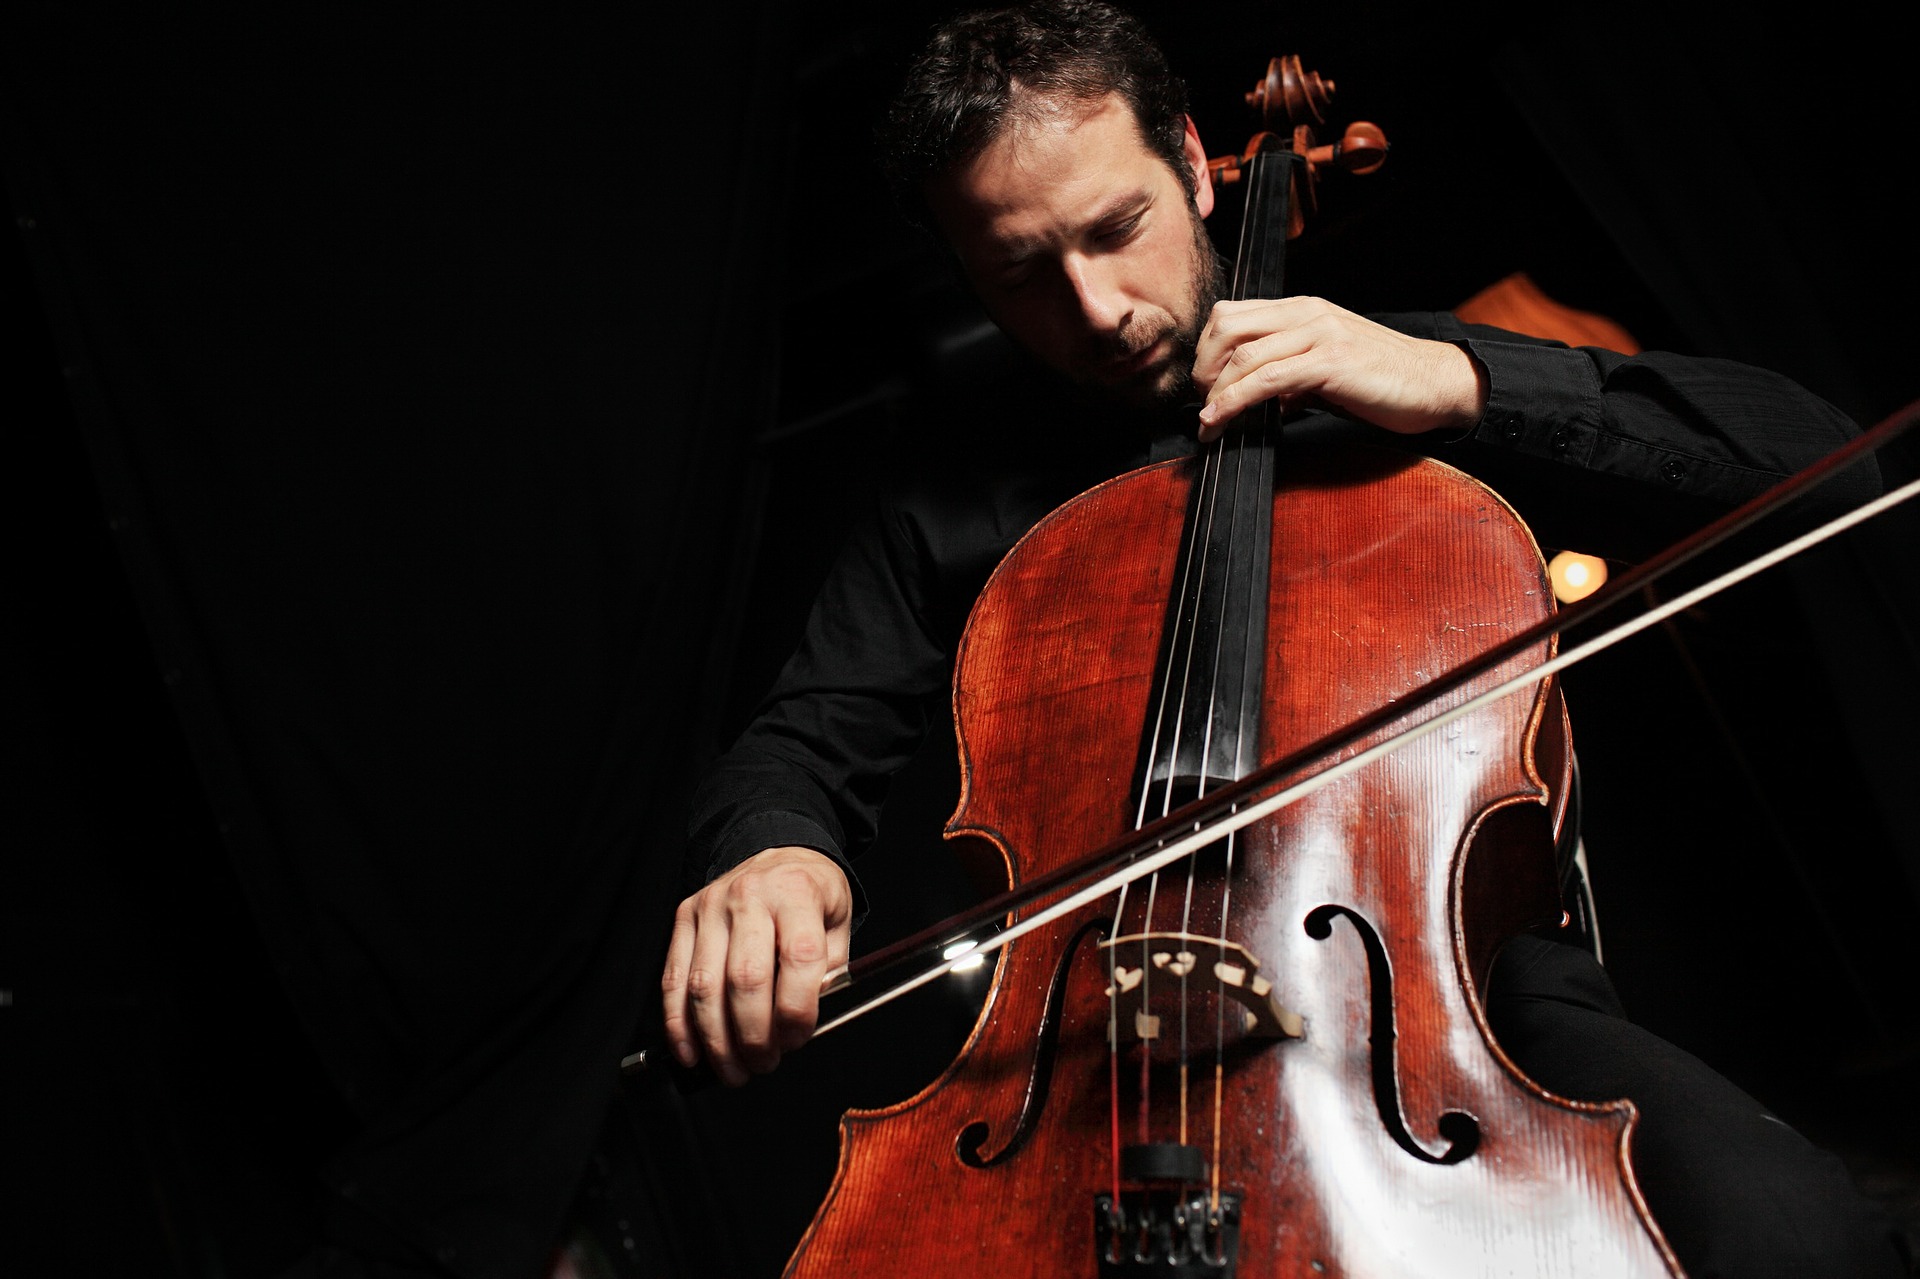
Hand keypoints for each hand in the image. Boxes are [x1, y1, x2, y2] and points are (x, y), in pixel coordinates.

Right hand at [660, 845, 852, 1086]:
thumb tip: (800, 1028)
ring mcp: (711, 906)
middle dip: (754, 1036)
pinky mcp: (684, 918)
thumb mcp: (837, 926)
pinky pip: (673, 979)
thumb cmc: (811, 897)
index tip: (797, 1040)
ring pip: (704, 986)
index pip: (798, 957)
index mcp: (797, 894)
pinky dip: (679, 1024)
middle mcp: (750, 896)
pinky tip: (693, 1053)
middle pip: (746, 978)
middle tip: (765, 1064)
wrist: (780, 857)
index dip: (797, 1011)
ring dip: (716, 1041)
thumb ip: (826, 975)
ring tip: (734, 1070)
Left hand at [1192, 297, 1487, 440]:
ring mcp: (1319, 334)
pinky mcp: (1329, 363)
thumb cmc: (1384, 379)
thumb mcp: (1327, 368)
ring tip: (1207, 421)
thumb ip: (1290, 375)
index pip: (1232, 314)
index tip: (1203, 386)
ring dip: (1213, 393)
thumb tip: (1258, 399)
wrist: (1435, 383)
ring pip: (1242, 354)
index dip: (1207, 351)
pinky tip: (1221, 421)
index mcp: (1303, 309)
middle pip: (1226, 327)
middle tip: (1201, 403)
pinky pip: (1266, 380)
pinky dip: (1234, 402)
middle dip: (1203, 369)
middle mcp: (1307, 313)